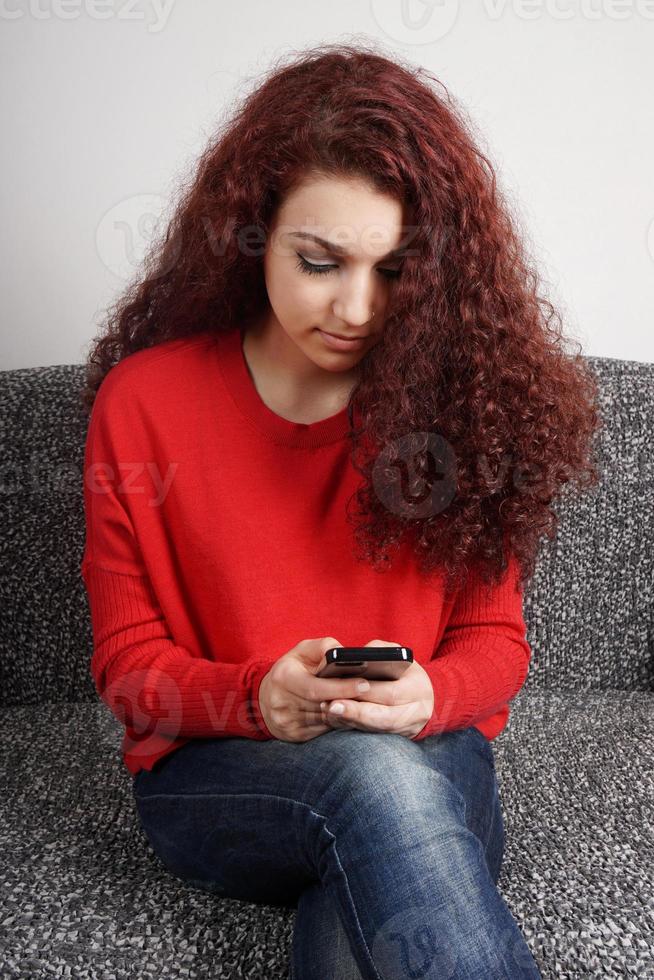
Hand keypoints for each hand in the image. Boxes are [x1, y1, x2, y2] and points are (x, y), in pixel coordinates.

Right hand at [258, 637, 379, 742]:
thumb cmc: (291, 669)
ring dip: (349, 713)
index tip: (365, 683)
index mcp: (283, 678)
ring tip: (369, 704)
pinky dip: (340, 722)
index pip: (316, 687)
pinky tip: (354, 714)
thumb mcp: (301, 651)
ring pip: (326, 720)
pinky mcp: (295, 736)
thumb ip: (323, 647)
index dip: (342, 687)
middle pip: (323, 705)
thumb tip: (344, 653)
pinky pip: (324, 731)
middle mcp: (282, 703)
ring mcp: (288, 723)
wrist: (265, 698)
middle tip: (374, 695)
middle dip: (350, 700)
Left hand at [320, 640, 434, 738]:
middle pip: (382, 717)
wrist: (422, 696)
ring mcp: (406, 729)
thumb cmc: (405, 671)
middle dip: (354, 713)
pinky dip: (351, 728)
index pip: (390, 694)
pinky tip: (333, 719)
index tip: (342, 691)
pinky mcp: (395, 738)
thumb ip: (380, 651)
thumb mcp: (399, 655)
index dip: (365, 694)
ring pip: (374, 730)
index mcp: (418, 689)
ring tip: (327, 712)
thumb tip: (359, 656)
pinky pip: (371, 736)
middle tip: (330, 706)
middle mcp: (416, 713)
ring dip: (349, 722)